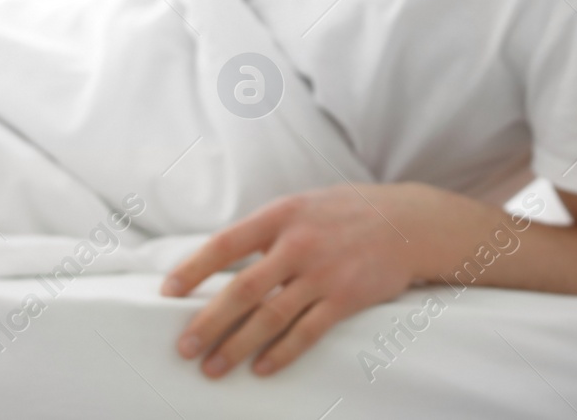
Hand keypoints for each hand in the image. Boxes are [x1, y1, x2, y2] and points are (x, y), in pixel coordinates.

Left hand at [160, 184, 429, 377]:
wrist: (408, 222)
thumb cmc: (345, 215)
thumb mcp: (302, 207)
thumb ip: (265, 231)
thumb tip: (219, 261)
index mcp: (281, 215)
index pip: (226, 243)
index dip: (194, 268)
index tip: (168, 291)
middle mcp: (299, 243)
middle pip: (242, 288)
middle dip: (208, 321)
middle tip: (184, 348)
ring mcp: (324, 272)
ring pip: (271, 316)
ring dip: (238, 346)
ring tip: (213, 368)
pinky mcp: (347, 297)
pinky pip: (307, 332)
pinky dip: (282, 353)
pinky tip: (262, 368)